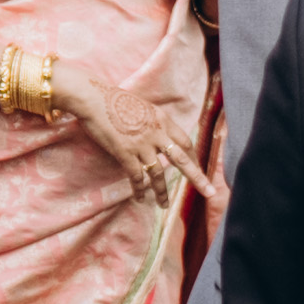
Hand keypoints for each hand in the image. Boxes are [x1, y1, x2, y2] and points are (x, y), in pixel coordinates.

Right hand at [56, 66, 199, 207]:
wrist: (94, 99)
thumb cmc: (113, 100)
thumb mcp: (142, 108)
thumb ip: (152, 122)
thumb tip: (156, 134)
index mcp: (162, 120)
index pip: (185, 142)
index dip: (193, 158)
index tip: (197, 169)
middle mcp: (156, 133)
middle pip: (182, 159)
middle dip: (197, 177)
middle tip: (209, 192)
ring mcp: (141, 144)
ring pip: (157, 173)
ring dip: (161, 192)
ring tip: (164, 205)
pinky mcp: (125, 152)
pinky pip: (136, 176)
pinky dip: (139, 189)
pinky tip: (140, 198)